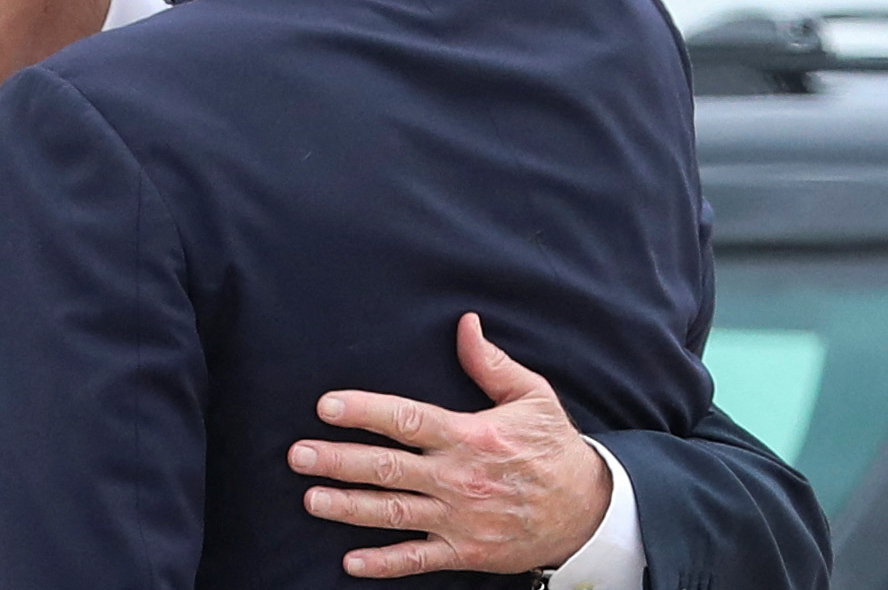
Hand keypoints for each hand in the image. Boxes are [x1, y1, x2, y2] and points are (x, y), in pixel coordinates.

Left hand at [287, 313, 610, 578]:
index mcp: (470, 434)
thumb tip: (465, 323)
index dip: (365, 412)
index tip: (327, 406)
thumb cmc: (554, 447)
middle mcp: (458, 477)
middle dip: (339, 461)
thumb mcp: (531, 396)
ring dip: (349, 507)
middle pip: (387, 467)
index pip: (407, 419)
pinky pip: (419, 559)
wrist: (590, 511)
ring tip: (310, 498)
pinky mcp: (466, 552)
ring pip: (394, 513)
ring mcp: (460, 518)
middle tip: (298, 454)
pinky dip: (384, 563)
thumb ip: (490, 363)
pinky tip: (350, 561)